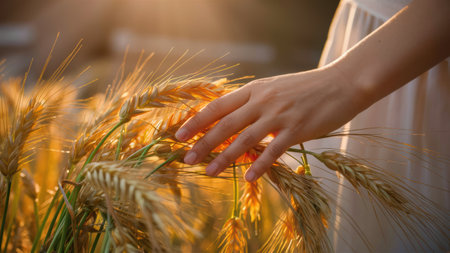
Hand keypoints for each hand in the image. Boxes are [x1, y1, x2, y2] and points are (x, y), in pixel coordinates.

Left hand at [175, 64, 366, 181]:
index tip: (179, 135)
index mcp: (254, 89)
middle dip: (202, 143)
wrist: (342, 83)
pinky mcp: (297, 129)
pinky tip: (248, 178)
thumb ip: (254, 101)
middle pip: (225, 124)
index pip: (218, 106)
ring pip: (245, 139)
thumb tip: (231, 118)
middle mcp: (262, 101)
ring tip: (209, 172)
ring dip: (224, 158)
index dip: (196, 121)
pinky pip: (274, 151)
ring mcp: (279, 115)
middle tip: (186, 159)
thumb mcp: (274, 87)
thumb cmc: (306, 88)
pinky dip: (259, 165)